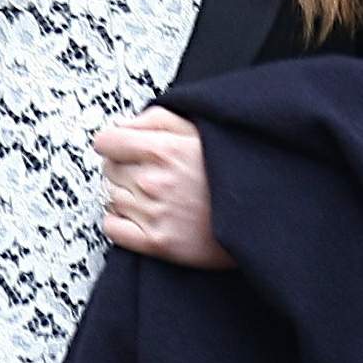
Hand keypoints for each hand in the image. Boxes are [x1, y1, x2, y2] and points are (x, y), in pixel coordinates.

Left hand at [95, 105, 234, 269]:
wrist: (256, 214)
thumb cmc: (228, 170)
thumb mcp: (198, 130)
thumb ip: (156, 120)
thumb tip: (122, 123)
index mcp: (164, 150)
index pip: (107, 141)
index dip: (114, 142)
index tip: (120, 146)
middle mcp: (154, 181)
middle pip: (108, 169)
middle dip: (122, 167)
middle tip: (146, 171)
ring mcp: (154, 213)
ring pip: (110, 196)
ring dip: (124, 193)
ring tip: (151, 194)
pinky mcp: (157, 243)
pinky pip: (112, 227)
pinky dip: (119, 221)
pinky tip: (140, 215)